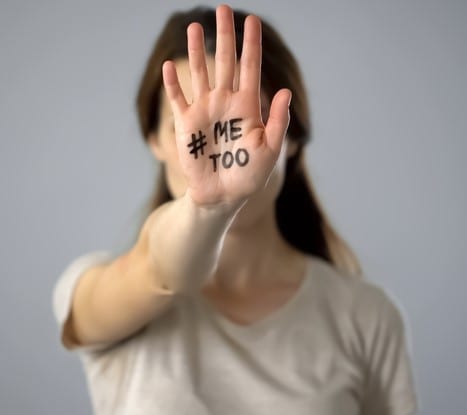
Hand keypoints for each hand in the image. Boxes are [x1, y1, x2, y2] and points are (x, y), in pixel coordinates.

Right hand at [162, 4, 290, 207]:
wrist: (223, 195)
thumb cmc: (249, 176)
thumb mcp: (270, 151)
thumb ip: (278, 123)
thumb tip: (285, 92)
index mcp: (247, 106)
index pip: (250, 68)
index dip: (251, 45)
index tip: (251, 20)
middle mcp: (225, 102)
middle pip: (225, 62)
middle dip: (225, 36)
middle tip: (223, 9)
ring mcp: (205, 111)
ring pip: (200, 74)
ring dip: (196, 51)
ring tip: (194, 27)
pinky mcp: (186, 124)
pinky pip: (178, 98)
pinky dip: (173, 84)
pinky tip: (171, 66)